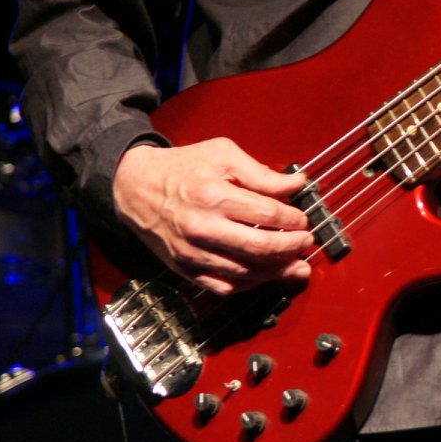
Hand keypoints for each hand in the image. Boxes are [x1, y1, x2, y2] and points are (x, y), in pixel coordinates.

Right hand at [113, 139, 315, 294]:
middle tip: (306, 243)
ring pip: (244, 272)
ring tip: (297, 267)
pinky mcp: (184, 268)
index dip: (292, 220)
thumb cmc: (182, 168)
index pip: (266, 214)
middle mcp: (201, 227)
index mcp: (212, 195)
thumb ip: (261, 173)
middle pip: (259, 248)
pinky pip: (223, 286)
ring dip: (277, 272)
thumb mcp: (222, 155)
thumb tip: (297, 185)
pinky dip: (249, 285)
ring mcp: (192, 252)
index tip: (303, 220)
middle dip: (291, 248)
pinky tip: (265, 277)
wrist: (134, 187)